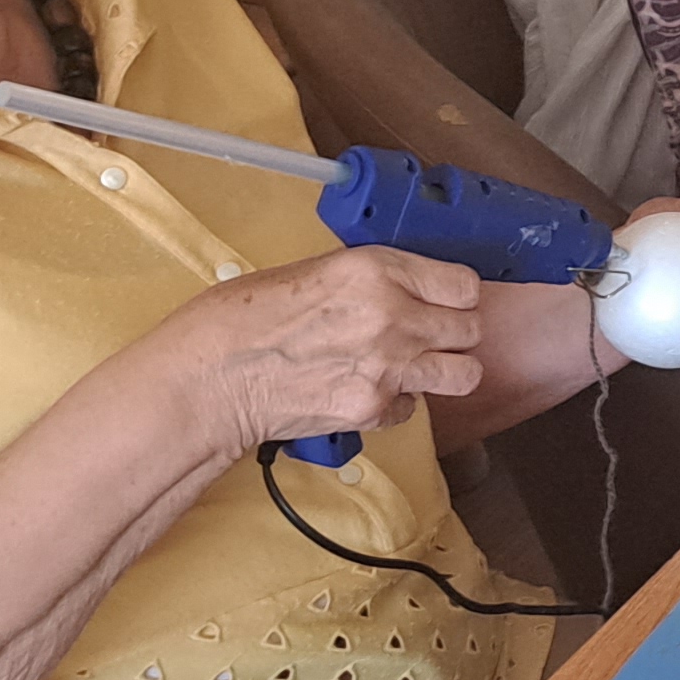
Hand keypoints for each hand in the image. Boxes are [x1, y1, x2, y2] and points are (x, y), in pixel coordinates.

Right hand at [170, 247, 485, 454]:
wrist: (208, 379)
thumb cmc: (242, 319)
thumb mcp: (314, 272)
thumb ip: (370, 280)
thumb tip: (404, 288)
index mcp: (376, 270)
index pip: (464, 284)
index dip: (456, 295)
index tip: (445, 300)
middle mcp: (393, 316)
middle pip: (470, 329)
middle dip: (454, 333)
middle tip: (429, 335)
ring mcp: (388, 367)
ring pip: (464, 374)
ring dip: (444, 370)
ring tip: (415, 366)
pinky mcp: (374, 409)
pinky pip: (415, 407)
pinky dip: (399, 402)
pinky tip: (368, 390)